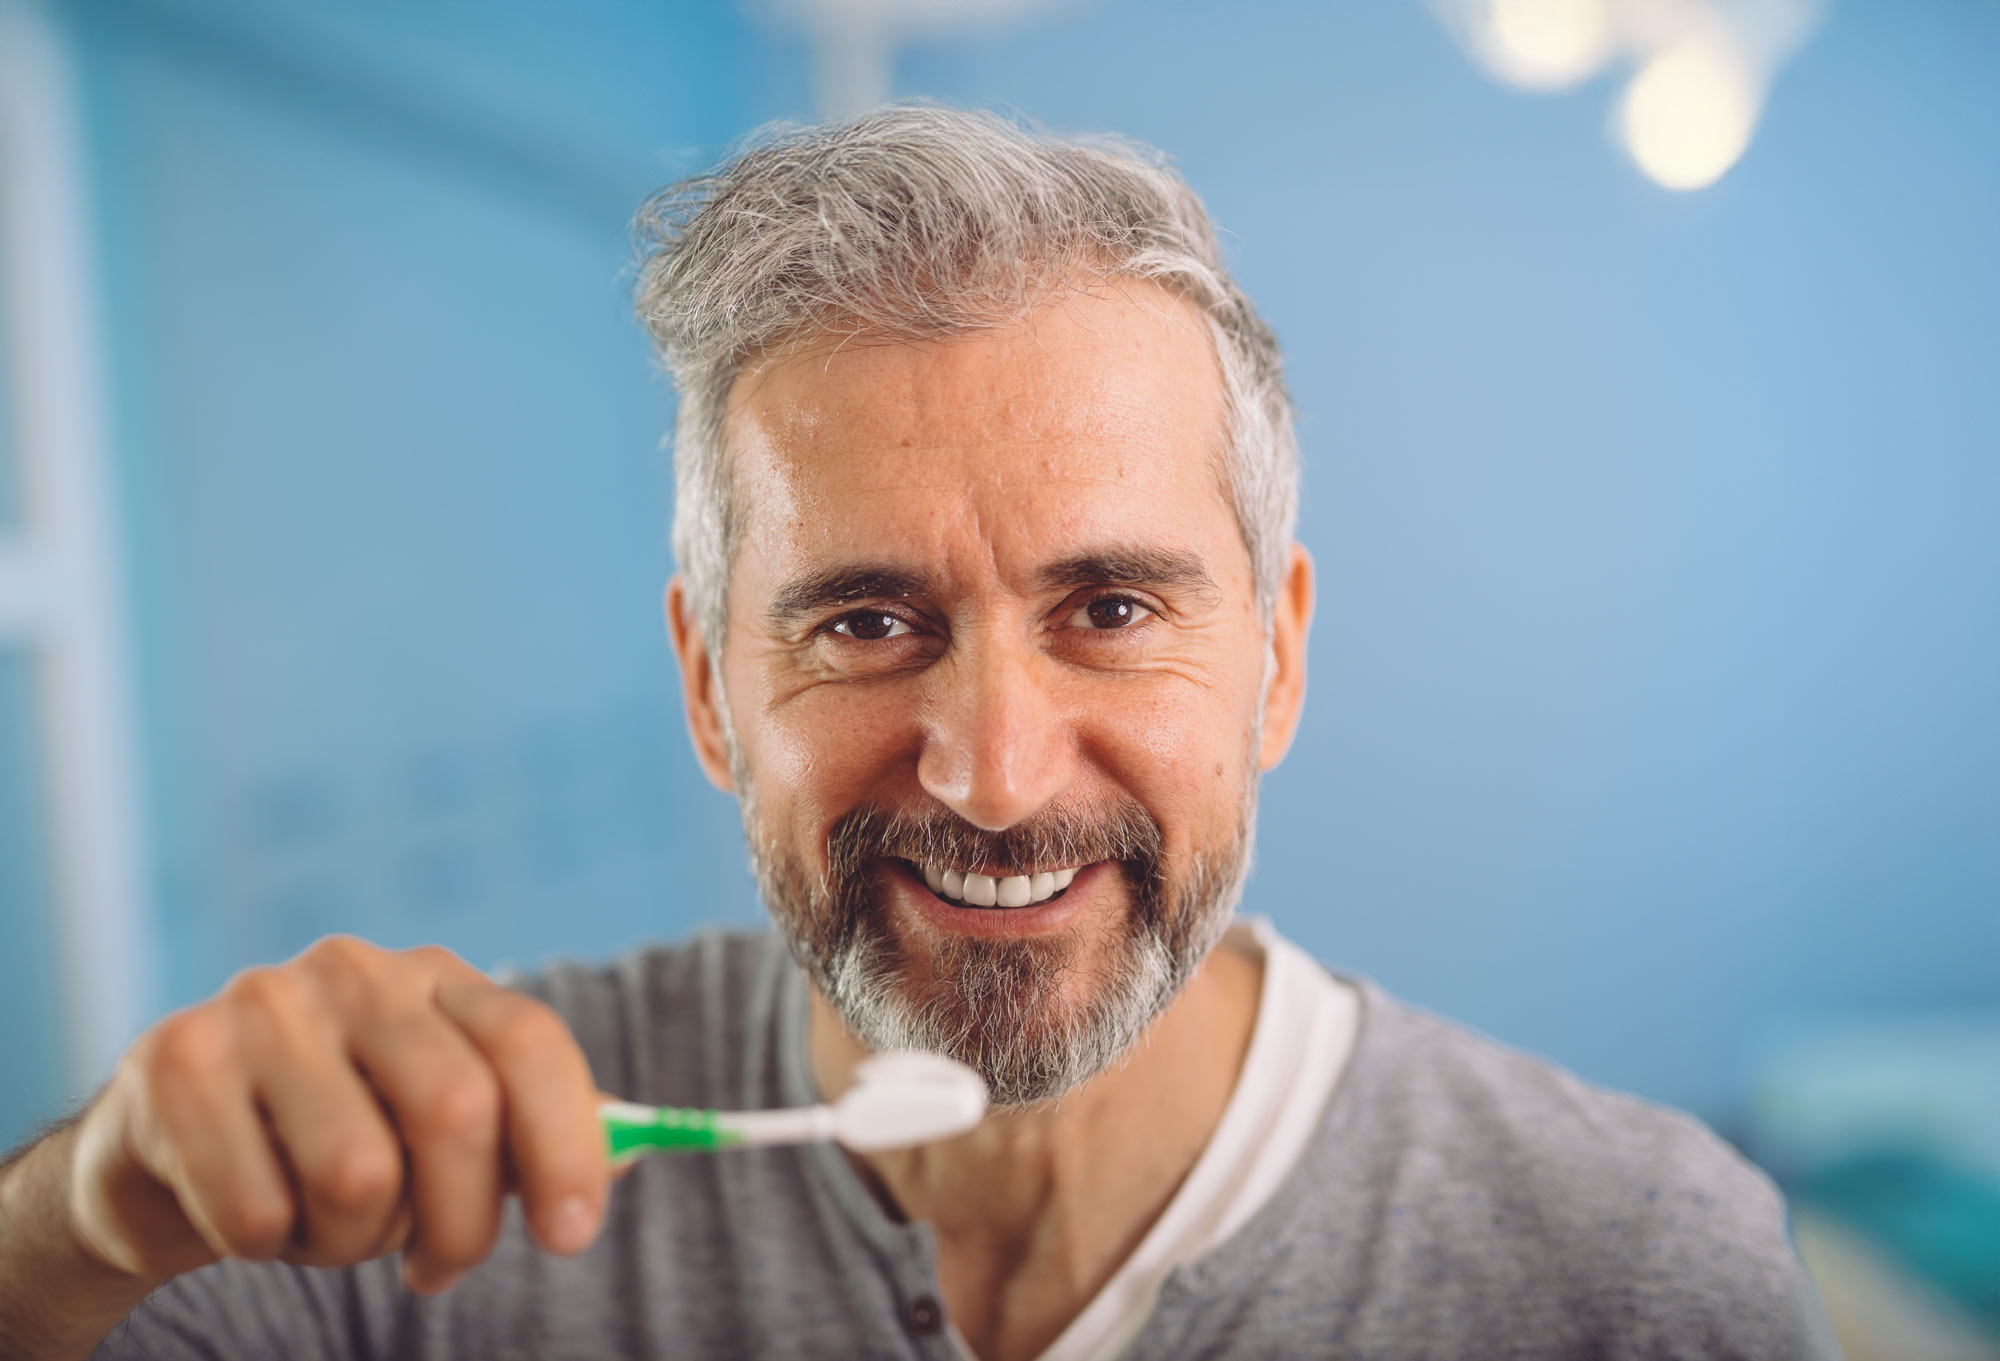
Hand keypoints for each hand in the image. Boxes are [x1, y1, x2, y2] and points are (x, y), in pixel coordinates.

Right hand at [64, 937, 607, 1293]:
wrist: (162, 1148)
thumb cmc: (332, 1139)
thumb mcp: (437, 1126)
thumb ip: (531, 1133)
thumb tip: (641, 1146)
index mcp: (438, 978)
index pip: (531, 1043)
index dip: (566, 1143)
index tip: (572, 1236)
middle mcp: (357, 971)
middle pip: (457, 1111)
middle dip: (460, 1223)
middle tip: (437, 1268)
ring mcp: (263, 1006)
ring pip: (358, 1175)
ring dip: (353, 1243)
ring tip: (328, 1228)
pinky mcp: (175, 1061)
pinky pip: (257, 1210)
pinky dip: (268, 1246)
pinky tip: (255, 1218)